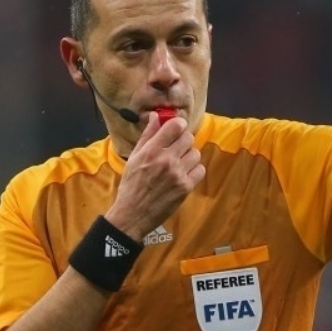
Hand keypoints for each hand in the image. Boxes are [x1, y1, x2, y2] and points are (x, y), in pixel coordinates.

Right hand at [105, 112, 205, 240]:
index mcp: (151, 150)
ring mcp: (178, 173)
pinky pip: (200, 170)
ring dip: (189, 156)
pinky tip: (184, 174)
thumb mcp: (134, 157)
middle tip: (177, 148)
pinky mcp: (186, 187)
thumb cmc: (131, 185)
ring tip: (179, 163)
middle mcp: (166, 159)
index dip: (179, 125)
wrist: (133, 214)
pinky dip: (194, 170)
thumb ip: (147, 135)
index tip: (176, 129)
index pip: (176, 126)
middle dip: (183, 140)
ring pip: (196, 153)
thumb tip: (156, 116)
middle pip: (188, 138)